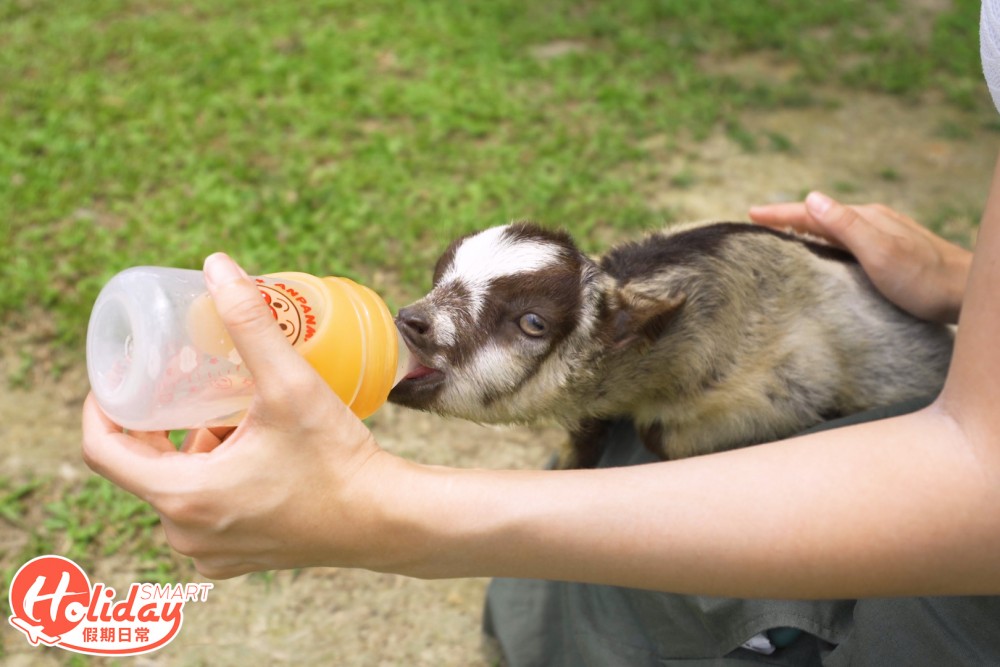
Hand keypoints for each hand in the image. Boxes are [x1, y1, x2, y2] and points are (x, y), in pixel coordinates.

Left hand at [82, 253, 401, 577]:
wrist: (384, 519)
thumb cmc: (337, 458)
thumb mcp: (290, 386)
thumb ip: (249, 323)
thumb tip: (217, 266)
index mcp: (183, 497)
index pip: (103, 450)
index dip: (103, 406)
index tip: (124, 376)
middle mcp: (185, 534)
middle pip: (141, 466)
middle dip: (159, 421)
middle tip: (182, 382)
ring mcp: (210, 553)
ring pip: (175, 489)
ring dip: (192, 450)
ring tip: (227, 414)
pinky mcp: (235, 558)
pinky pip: (202, 514)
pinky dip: (212, 482)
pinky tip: (247, 454)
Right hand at [749, 192, 971, 323]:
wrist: (966, 294)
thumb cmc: (925, 280)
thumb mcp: (880, 252)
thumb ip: (845, 225)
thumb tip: (811, 197)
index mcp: (864, 219)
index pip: (812, 212)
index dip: (780, 214)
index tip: (750, 213)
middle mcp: (871, 222)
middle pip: (820, 217)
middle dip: (788, 219)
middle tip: (757, 225)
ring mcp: (881, 236)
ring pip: (833, 230)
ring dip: (805, 231)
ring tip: (780, 237)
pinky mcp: (888, 253)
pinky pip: (845, 243)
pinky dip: (823, 243)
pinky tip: (821, 254)